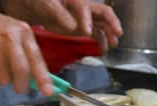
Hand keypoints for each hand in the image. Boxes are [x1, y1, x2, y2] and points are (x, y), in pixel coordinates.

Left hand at [0, 0, 122, 50]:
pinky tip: (103, 49)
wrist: (37, 7)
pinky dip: (100, 41)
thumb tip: (73, 26)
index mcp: (76, 0)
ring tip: (113, 44)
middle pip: (103, 13)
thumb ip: (59, 15)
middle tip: (118, 33)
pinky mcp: (83, 28)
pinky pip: (96, 33)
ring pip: (102, 24)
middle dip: (112, 23)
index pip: (86, 8)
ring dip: (109, 34)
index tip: (86, 32)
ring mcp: (85, 18)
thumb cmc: (41, 2)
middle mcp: (85, 8)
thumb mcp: (47, 5)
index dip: (87, 19)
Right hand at [0, 5, 52, 94]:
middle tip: (20, 89)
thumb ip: (28, 55)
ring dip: (3, 79)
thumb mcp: (18, 34)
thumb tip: (37, 82)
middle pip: (20, 70)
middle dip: (21, 85)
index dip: (43, 78)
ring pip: (3, 77)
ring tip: (0, 67)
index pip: (36, 58)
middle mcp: (9, 36)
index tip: (48, 92)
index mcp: (24, 32)